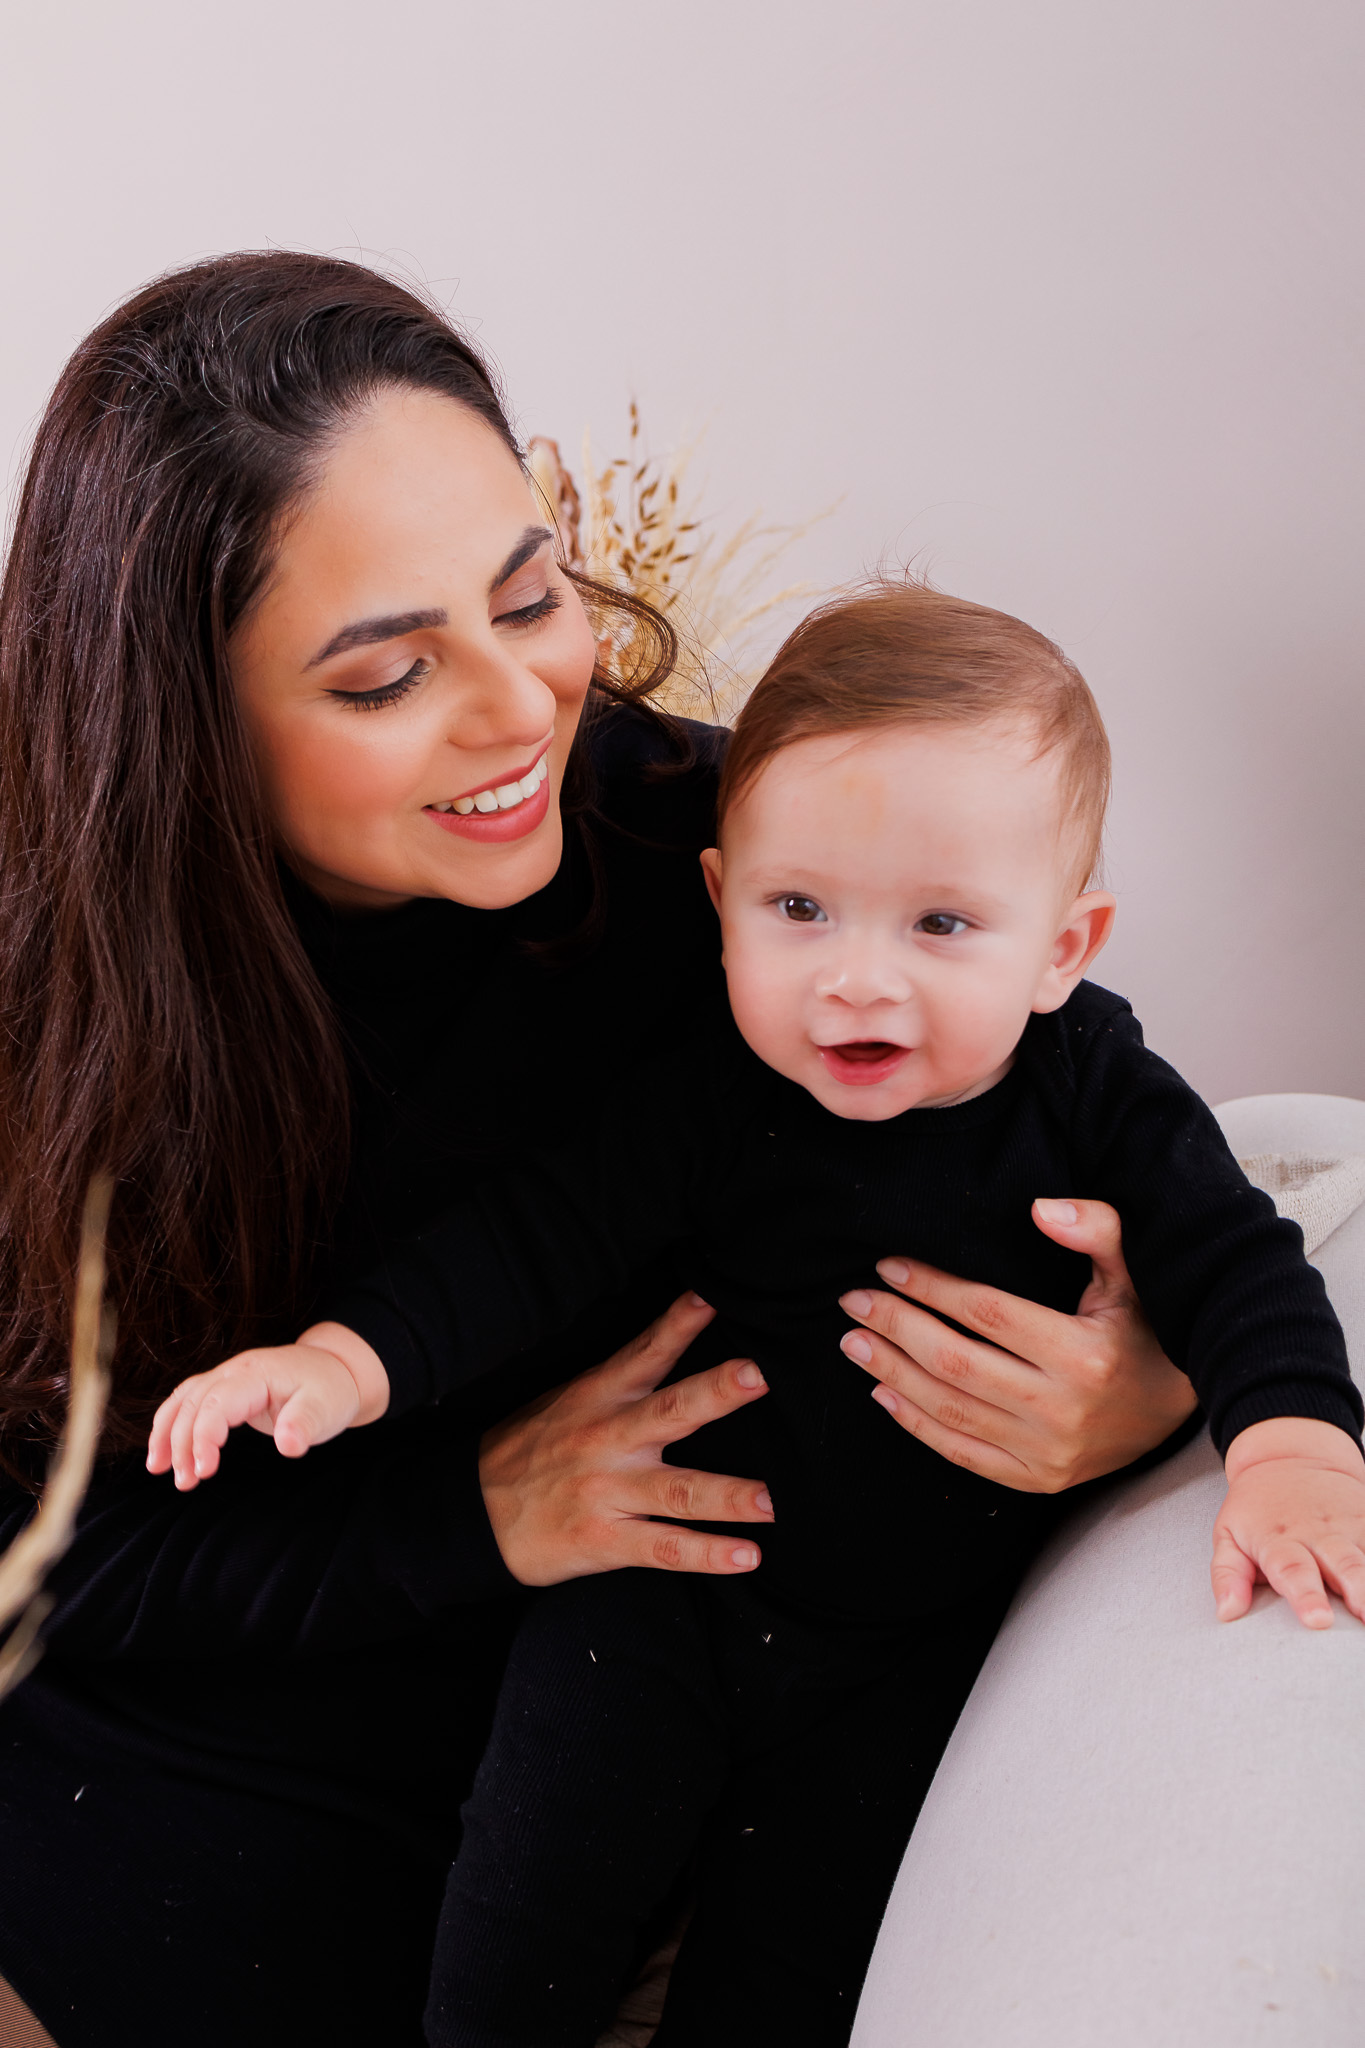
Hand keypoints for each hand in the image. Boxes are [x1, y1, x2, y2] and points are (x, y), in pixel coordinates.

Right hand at [146, 1321, 389, 1489]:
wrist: (334, 1368)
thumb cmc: (329, 1390)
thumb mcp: (327, 1407)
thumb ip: (306, 1424)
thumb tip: (289, 1445)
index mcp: (256, 1374)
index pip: (217, 1404)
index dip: (204, 1437)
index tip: (204, 1472)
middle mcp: (234, 1371)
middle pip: (193, 1403)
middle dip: (182, 1444)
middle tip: (186, 1483)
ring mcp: (226, 1376)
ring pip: (183, 1400)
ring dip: (167, 1434)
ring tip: (159, 1470)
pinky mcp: (225, 1388)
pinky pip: (188, 1401)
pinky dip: (169, 1424)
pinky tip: (162, 1453)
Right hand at [478, 1292, 774, 1585]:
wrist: (471, 1514)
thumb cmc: (528, 1450)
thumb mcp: (567, 1400)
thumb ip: (620, 1381)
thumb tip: (673, 1342)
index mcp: (599, 1397)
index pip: (646, 1352)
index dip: (679, 1322)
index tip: (714, 1296)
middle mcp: (608, 1439)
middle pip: (670, 1411)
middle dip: (716, 1393)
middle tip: (759, 1376)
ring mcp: (607, 1492)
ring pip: (678, 1491)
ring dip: (729, 1496)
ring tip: (773, 1502)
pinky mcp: (605, 1540)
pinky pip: (664, 1548)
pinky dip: (707, 1555)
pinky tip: (746, 1556)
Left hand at [837, 1198, 1197, 1493]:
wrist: (1184, 1410)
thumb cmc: (1148, 1331)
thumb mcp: (1134, 1275)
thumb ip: (1098, 1230)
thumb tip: (1042, 1208)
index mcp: (1084, 1353)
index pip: (987, 1314)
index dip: (932, 1287)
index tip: (890, 1267)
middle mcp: (1064, 1409)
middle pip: (956, 1362)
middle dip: (896, 1327)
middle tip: (854, 1300)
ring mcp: (1049, 1452)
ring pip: (950, 1410)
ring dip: (892, 1373)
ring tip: (854, 1341)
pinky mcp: (1040, 1479)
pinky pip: (964, 1454)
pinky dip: (917, 1425)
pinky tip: (883, 1394)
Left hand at [1212, 1417, 1364, 1627]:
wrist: (1290, 1459)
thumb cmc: (1258, 1507)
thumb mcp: (1228, 1535)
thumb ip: (1228, 1575)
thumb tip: (1227, 1611)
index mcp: (1278, 1540)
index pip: (1291, 1569)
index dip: (1306, 1595)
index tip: (1317, 1619)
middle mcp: (1317, 1533)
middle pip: (1341, 1564)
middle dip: (1356, 1591)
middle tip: (1362, 1616)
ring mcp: (1347, 1526)